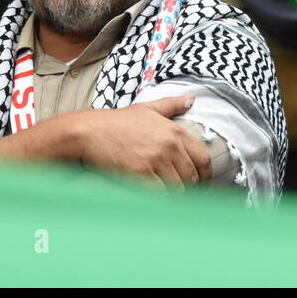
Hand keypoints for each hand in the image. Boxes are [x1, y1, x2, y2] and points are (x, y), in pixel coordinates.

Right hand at [73, 94, 211, 188]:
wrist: (90, 131)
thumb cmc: (117, 121)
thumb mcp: (147, 108)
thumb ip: (172, 105)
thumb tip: (191, 99)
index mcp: (174, 131)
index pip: (203, 158)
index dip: (206, 176)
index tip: (202, 184)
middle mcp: (169, 145)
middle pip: (192, 177)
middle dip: (190, 188)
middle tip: (183, 193)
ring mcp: (155, 160)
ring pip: (179, 189)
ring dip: (175, 195)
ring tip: (168, 195)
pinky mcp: (141, 174)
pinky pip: (161, 195)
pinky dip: (160, 198)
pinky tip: (155, 196)